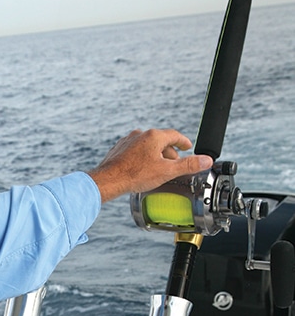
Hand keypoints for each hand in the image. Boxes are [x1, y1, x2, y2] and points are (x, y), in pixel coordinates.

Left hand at [87, 128, 212, 202]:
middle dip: (169, 152)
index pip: (174, 135)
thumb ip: (187, 165)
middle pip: (160, 141)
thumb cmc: (135, 175)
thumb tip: (206, 160)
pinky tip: (141, 168)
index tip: (188, 146)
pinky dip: (142, 157)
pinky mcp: (119, 150)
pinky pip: (135, 151)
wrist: (109, 180)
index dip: (183, 142)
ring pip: (147, 146)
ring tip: (159, 166)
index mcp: (154, 136)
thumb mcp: (167, 171)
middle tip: (175, 162)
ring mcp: (128, 141)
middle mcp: (140, 135)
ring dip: (155, 154)